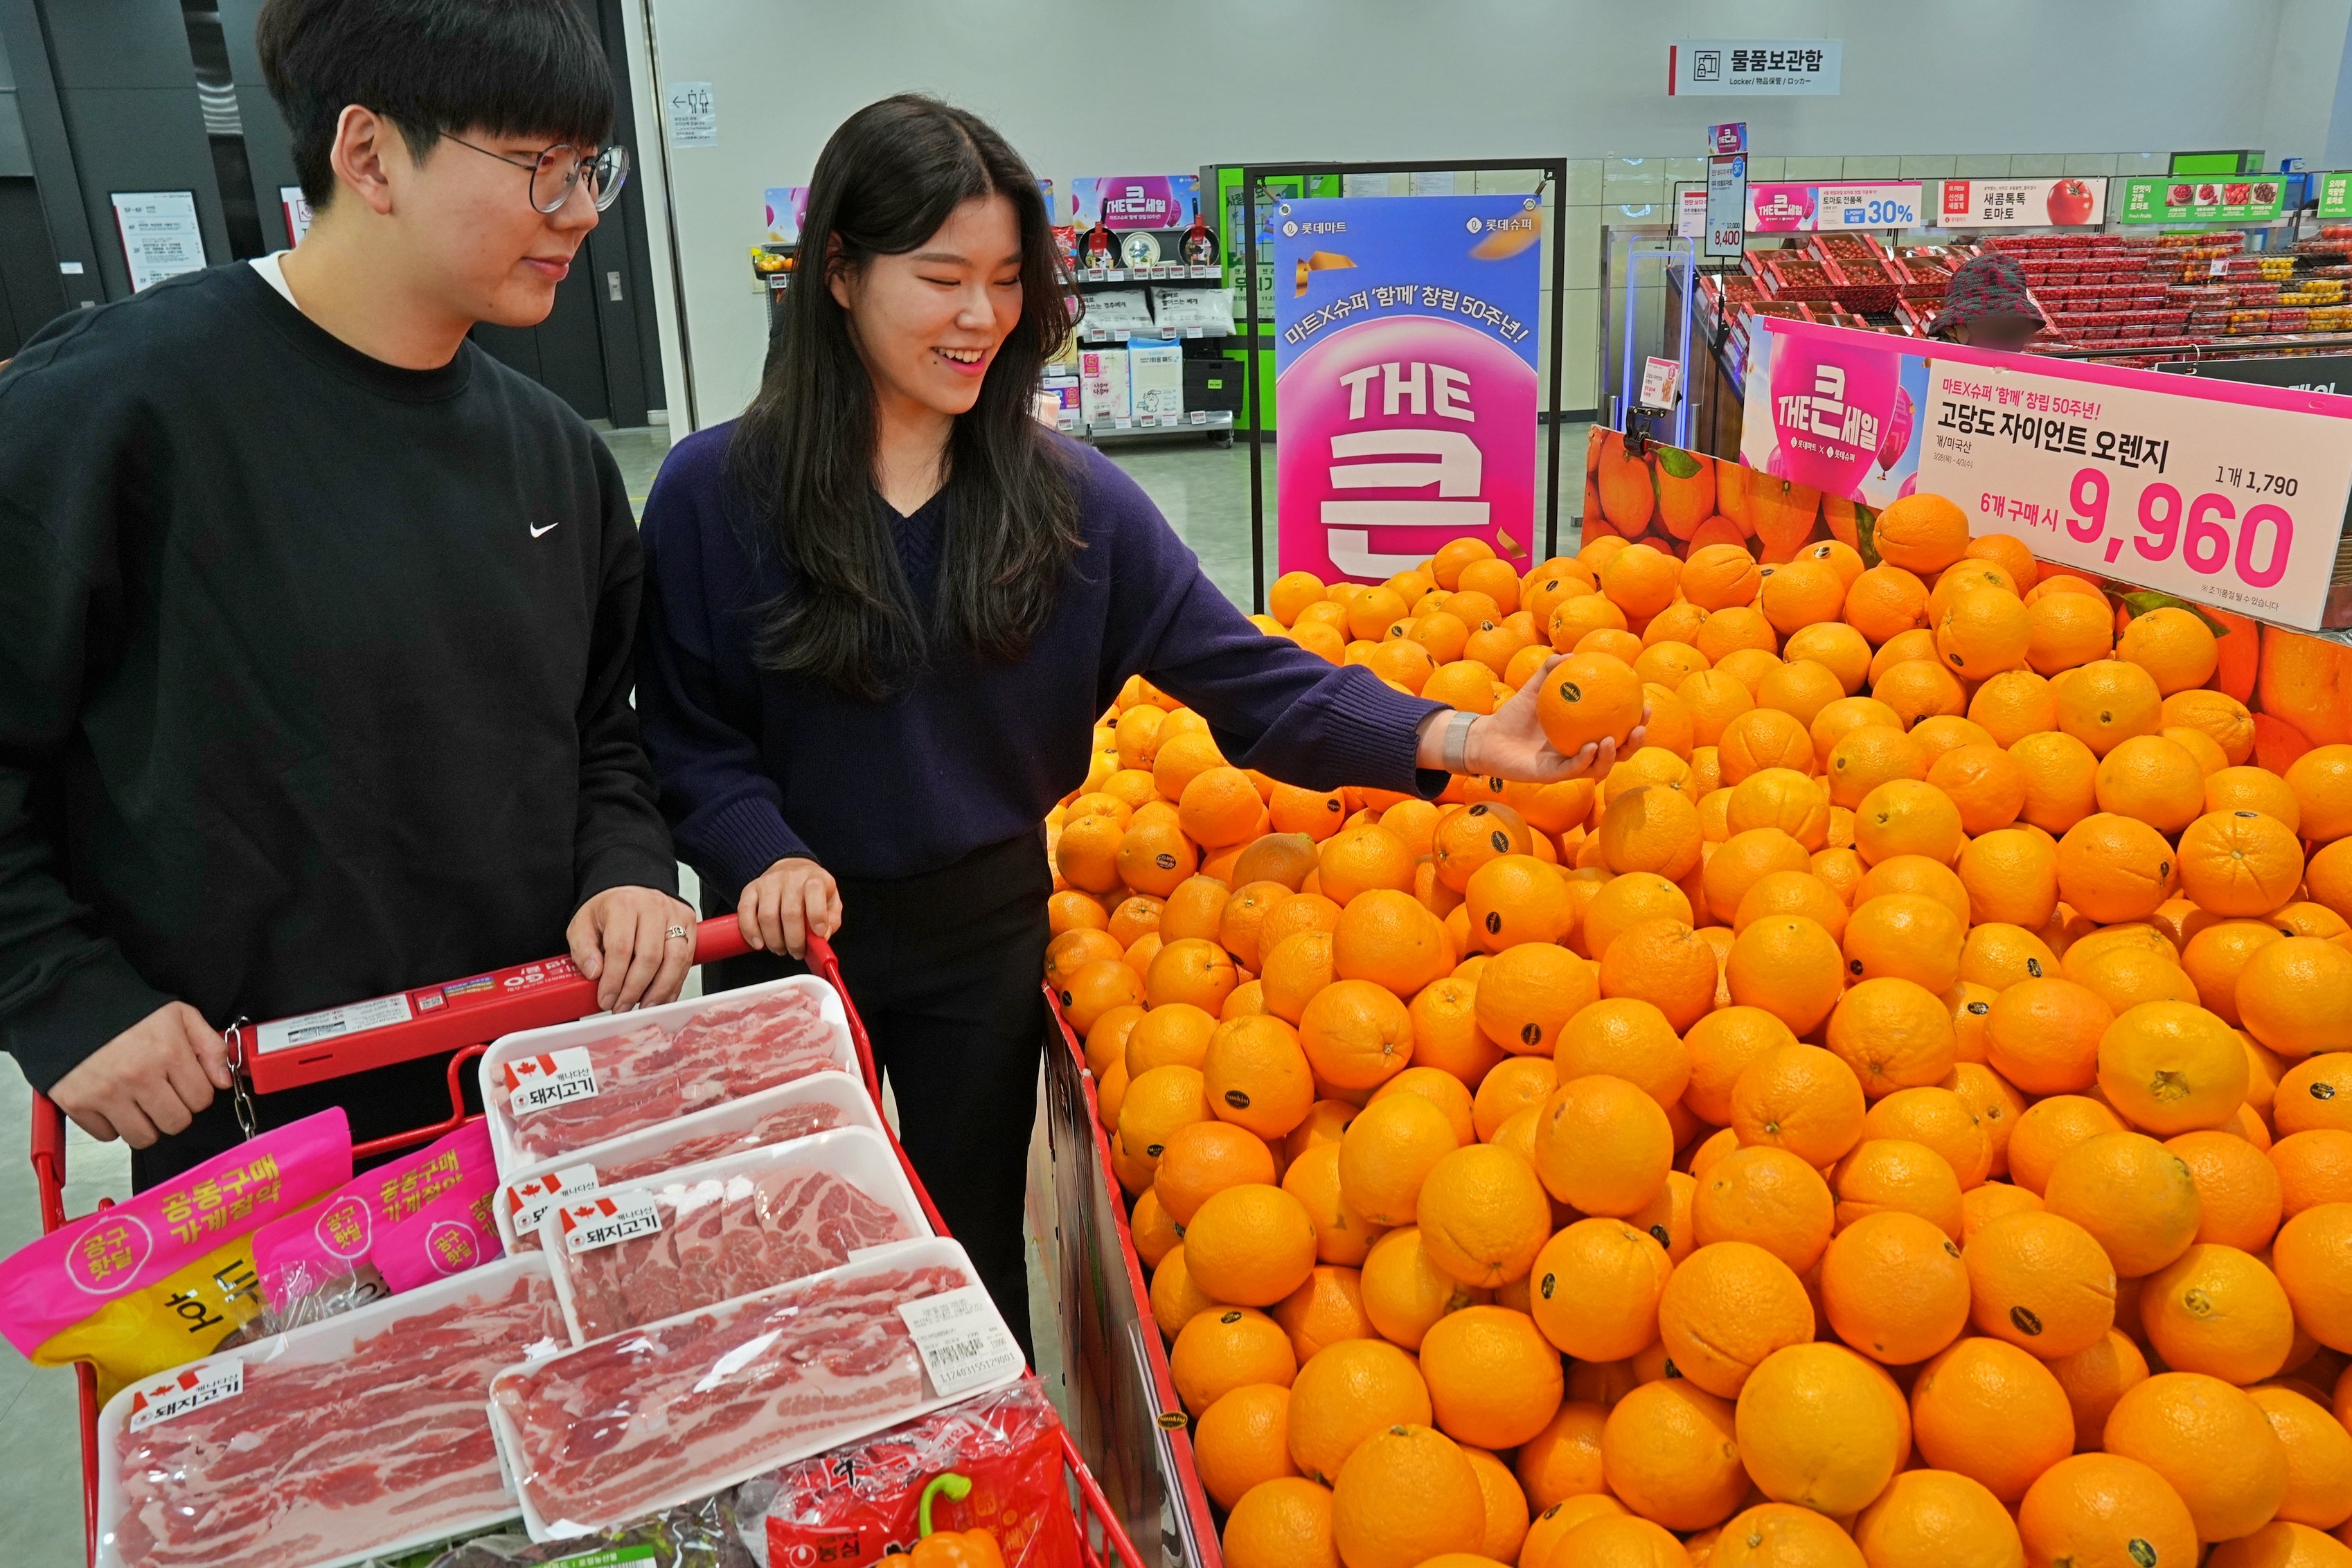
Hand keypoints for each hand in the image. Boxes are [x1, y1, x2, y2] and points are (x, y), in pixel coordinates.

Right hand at [49, 1001, 232, 1146]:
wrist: (73, 1006)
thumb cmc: (129, 1013)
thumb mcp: (180, 1016)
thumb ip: (210, 1047)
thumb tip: (224, 1081)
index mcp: (167, 1053)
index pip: (201, 1100)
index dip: (197, 1093)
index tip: (185, 1084)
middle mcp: (138, 1076)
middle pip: (175, 1123)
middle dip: (174, 1112)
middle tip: (163, 1095)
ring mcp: (105, 1093)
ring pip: (143, 1137)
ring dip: (146, 1124)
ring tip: (139, 1102)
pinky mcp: (77, 1104)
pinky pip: (107, 1136)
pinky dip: (113, 1125)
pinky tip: (113, 1102)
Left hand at [568, 886, 697, 1012]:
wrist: (631, 893)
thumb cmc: (608, 911)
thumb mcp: (582, 924)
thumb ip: (583, 949)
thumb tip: (594, 973)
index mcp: (624, 904)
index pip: (621, 947)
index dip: (614, 979)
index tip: (605, 999)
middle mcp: (653, 907)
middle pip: (650, 956)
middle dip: (635, 989)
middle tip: (622, 1007)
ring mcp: (675, 915)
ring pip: (675, 960)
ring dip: (660, 990)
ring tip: (645, 1007)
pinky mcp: (689, 925)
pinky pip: (687, 960)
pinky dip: (675, 984)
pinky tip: (662, 997)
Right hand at [739, 857, 841, 959]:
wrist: (791, 868)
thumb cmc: (812, 892)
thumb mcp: (831, 902)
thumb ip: (831, 920)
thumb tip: (822, 937)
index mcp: (815, 878)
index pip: (814, 890)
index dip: (817, 915)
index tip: (819, 934)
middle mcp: (791, 878)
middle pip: (790, 912)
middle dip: (794, 940)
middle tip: (797, 952)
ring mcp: (769, 882)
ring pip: (767, 916)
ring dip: (774, 940)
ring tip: (780, 949)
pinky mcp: (751, 889)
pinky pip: (745, 911)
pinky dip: (750, 932)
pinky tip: (759, 944)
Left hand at [1421, 654, 1648, 783]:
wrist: (1488, 737)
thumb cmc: (1514, 714)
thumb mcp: (1534, 688)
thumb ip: (1551, 670)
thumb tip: (1572, 653)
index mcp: (1584, 734)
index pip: (1618, 730)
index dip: (1637, 722)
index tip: (1647, 705)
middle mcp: (1580, 753)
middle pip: (1618, 753)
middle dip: (1634, 743)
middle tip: (1640, 726)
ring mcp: (1567, 766)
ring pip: (1599, 768)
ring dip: (1612, 755)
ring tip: (1614, 739)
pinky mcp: (1552, 776)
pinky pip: (1574, 770)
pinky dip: (1585, 760)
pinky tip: (1592, 746)